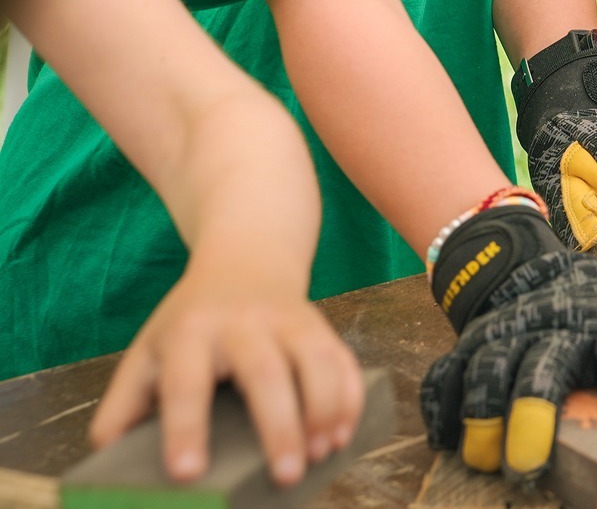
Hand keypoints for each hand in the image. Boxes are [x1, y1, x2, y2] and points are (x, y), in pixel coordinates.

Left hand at [90, 250, 362, 485]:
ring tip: (323, 454)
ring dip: (325, 409)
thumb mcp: (148, 349)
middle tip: (284, 476)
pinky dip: (350, 396)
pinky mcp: (320, 324)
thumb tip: (108, 453)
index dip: (185, 427)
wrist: (244, 259)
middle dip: (279, 425)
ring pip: (314, 360)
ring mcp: (288, 319)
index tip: (187, 473)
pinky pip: (343, 358)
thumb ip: (125, 401)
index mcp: (190, 332)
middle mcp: (242, 321)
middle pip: (264, 371)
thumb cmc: (191, 320)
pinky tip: (345, 433)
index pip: (185, 382)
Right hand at [421, 206, 596, 477]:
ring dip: (482, 417)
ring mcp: (506, 333)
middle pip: (544, 369)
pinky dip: (441, 408)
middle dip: (533, 416)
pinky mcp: (468, 343)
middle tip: (527, 466)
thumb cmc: (594, 315)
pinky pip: (446, 374)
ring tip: (484, 459)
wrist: (533, 270)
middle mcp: (555, 328)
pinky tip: (447, 440)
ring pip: (488, 369)